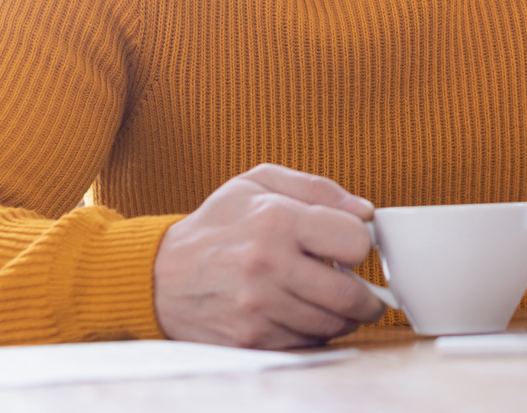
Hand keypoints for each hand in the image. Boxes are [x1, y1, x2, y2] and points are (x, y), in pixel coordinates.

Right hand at [153, 164, 384, 347]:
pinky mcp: (250, 340)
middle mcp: (267, 266)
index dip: (361, 244)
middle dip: (366, 296)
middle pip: (350, 296)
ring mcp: (257, 308)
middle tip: (363, 290)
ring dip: (340, 317)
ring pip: (331, 325)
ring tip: (326, 299)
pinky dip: (312, 333)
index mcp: (276, 220)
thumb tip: (365, 212)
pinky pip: (306, 344)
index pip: (355, 242)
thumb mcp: (259, 183)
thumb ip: (318, 189)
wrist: (160, 275)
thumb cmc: (217, 224)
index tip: (352, 247)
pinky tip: (300, 314)